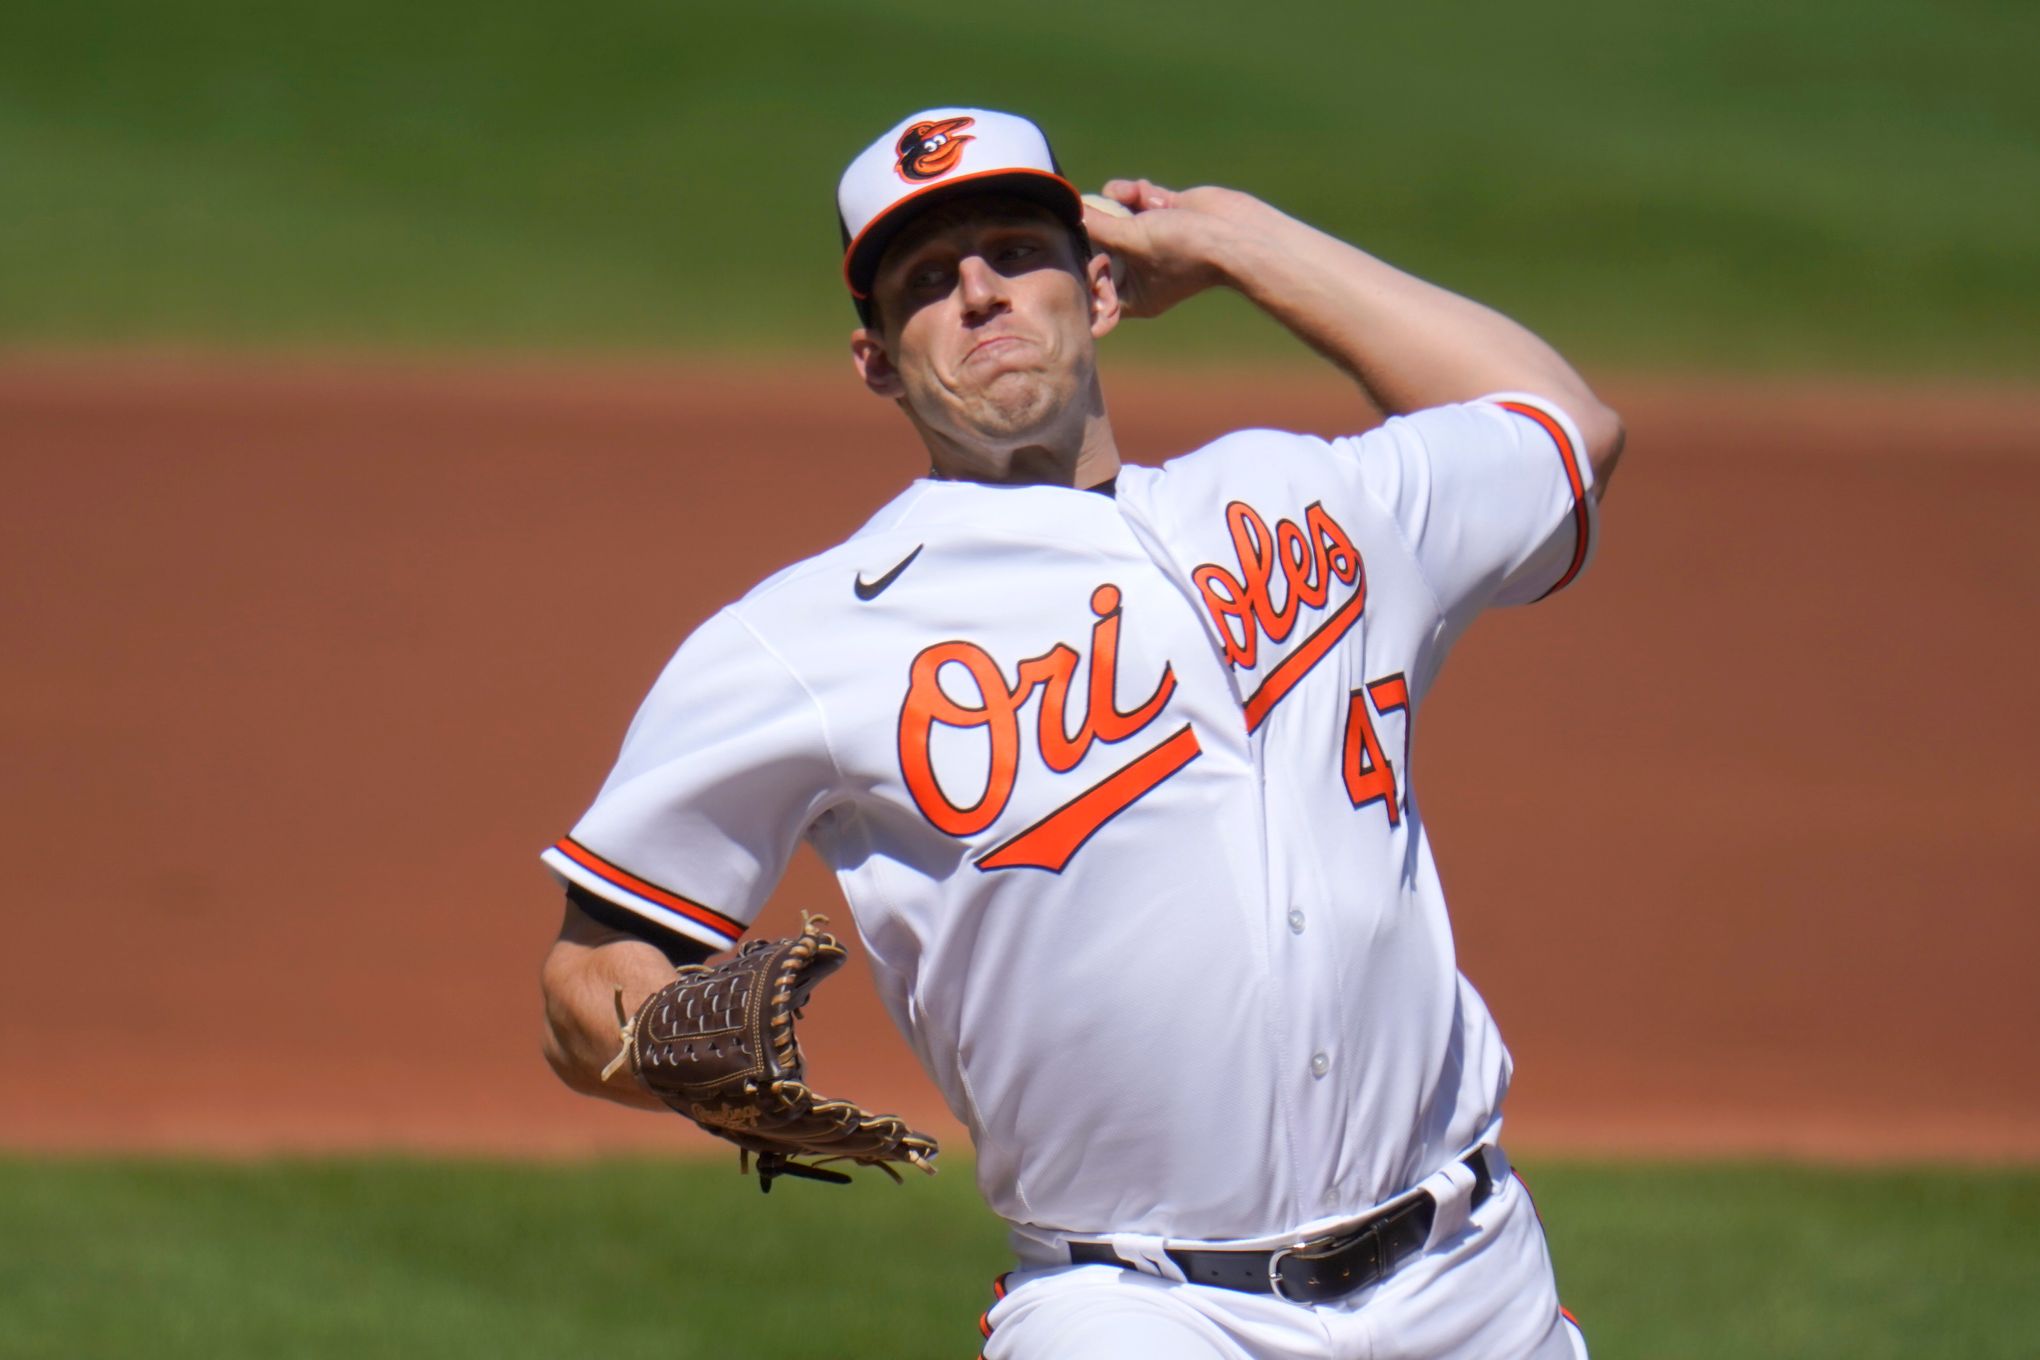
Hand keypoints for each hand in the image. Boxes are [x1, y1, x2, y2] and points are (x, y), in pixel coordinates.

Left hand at [1082, 180, 1264, 319]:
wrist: (1235, 232)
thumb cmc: (1186, 249)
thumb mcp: (1132, 240)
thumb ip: (1097, 226)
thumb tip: (1072, 212)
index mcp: (1135, 295)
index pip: (1096, 288)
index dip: (1084, 269)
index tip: (1080, 249)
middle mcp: (1142, 271)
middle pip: (1102, 248)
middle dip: (1098, 227)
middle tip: (1094, 215)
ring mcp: (1153, 241)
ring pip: (1115, 218)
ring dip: (1115, 203)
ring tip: (1126, 199)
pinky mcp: (1164, 213)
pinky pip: (1135, 200)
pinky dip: (1134, 192)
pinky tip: (1142, 191)